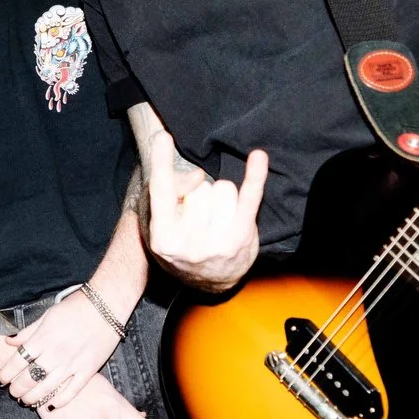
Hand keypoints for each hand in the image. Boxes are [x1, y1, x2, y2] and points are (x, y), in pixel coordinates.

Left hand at [1, 293, 120, 408]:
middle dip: (17, 389)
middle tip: (12, 393)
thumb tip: (8, 341)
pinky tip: (52, 406)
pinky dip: (61, 400)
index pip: (17, 361)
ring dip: (34, 398)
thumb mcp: (46, 315)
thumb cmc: (74, 307)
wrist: (106, 305)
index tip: (0, 381)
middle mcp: (55, 353)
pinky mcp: (89, 369)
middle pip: (29, 378)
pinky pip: (73, 390)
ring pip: (48, 388)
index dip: (6, 374)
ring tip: (26, 402)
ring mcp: (72, 363)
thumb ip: (27, 331)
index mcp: (42, 339)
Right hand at [145, 132, 267, 292]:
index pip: (161, 192)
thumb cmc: (182, 244)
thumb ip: (169, 195)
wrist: (207, 282)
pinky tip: (258, 158)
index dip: (160, 162)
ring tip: (217, 218)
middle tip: (199, 214)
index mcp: (162, 237)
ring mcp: (217, 243)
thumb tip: (196, 176)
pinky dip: (255, 177)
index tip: (162, 136)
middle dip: (201, 192)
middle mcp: (188, 243)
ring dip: (222, 197)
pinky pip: (249, 199)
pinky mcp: (241, 239)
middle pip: (199, 187)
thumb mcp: (162, 225)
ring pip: (223, 189)